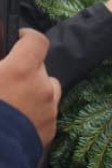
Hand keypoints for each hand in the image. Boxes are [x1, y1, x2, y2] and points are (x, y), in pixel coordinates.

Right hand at [0, 29, 60, 145]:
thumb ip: (0, 62)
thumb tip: (4, 50)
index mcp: (21, 71)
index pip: (37, 41)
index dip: (26, 37)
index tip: (18, 39)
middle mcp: (41, 88)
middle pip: (39, 68)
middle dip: (23, 69)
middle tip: (4, 79)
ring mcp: (49, 110)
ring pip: (46, 90)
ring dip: (32, 90)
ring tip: (10, 101)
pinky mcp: (50, 130)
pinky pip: (45, 112)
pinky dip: (33, 111)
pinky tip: (14, 119)